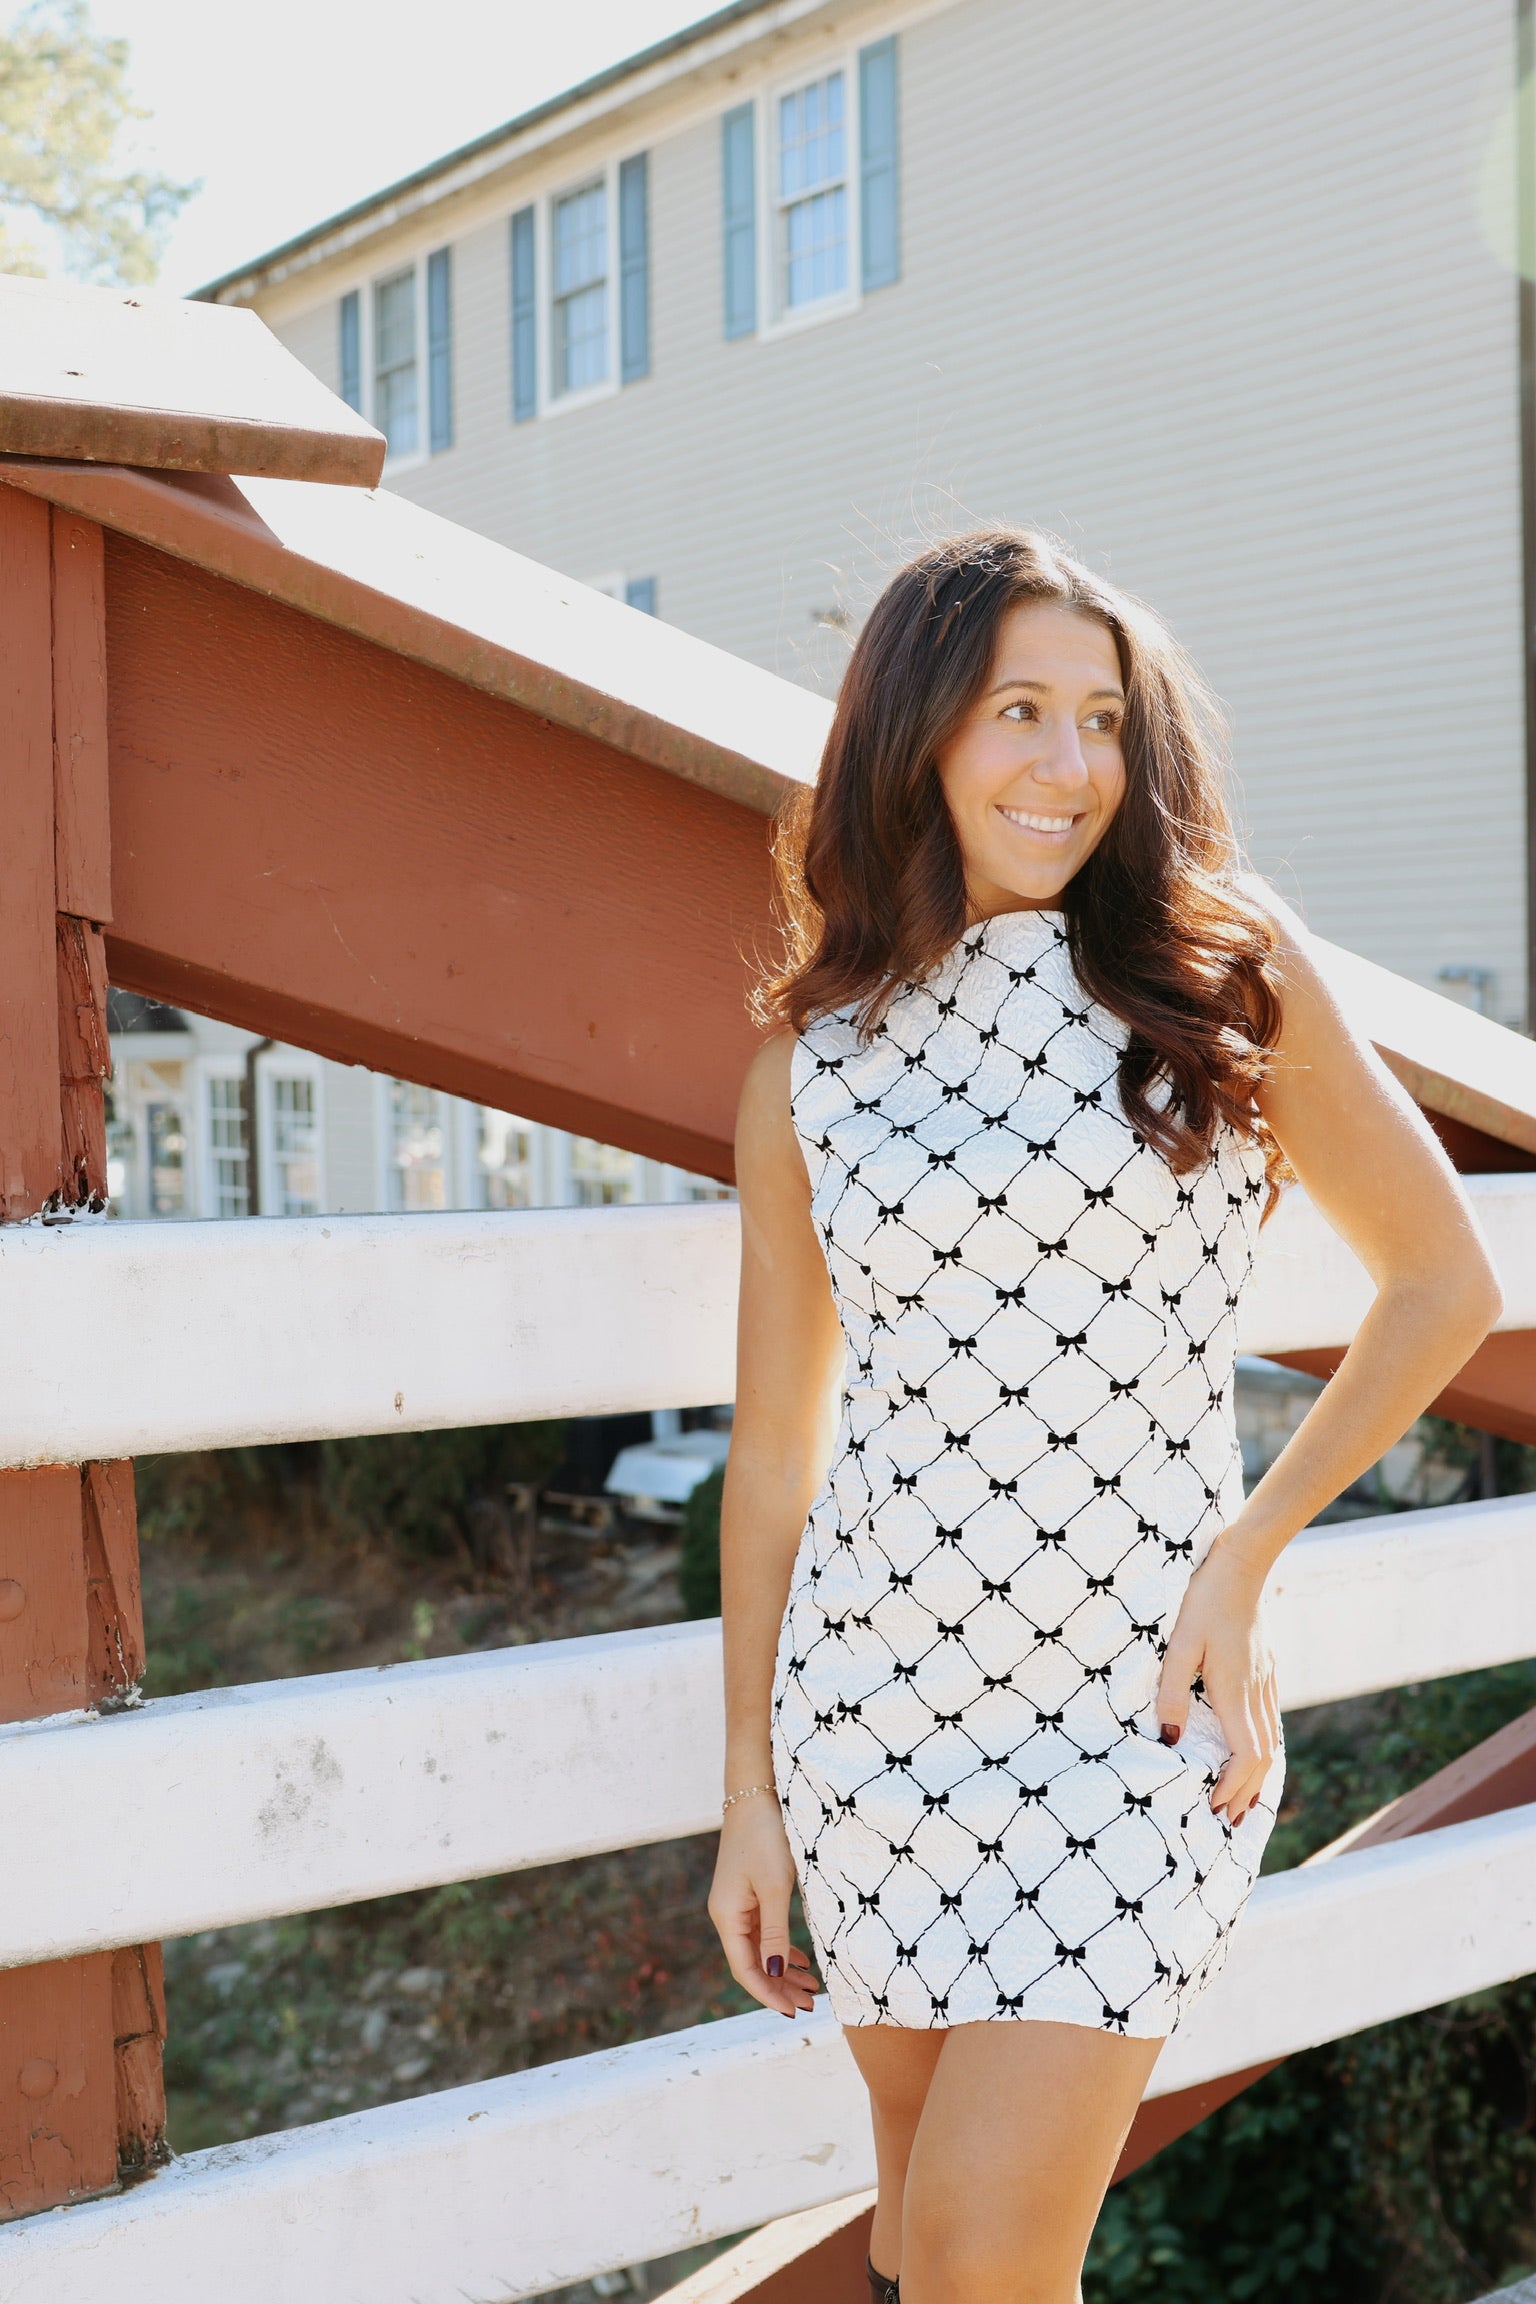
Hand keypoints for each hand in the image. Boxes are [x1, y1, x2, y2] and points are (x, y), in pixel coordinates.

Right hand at [707, 1792, 820, 2016]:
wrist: (755, 1794)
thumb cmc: (766, 1837)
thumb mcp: (776, 1886)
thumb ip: (776, 1931)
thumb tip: (776, 1972)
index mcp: (727, 1916)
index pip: (745, 1970)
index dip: (769, 1995)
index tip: (795, 2012)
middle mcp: (727, 1914)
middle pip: (751, 1964)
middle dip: (779, 1988)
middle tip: (810, 2006)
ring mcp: (737, 1904)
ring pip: (759, 1949)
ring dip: (782, 1971)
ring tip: (811, 1990)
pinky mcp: (748, 1893)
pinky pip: (762, 1932)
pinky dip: (781, 1949)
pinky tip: (800, 1960)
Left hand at [1156, 1535, 1280, 1827]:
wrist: (1241, 1564)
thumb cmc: (1203, 1601)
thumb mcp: (1178, 1645)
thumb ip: (1172, 1692)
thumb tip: (1172, 1739)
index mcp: (1235, 1691)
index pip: (1247, 1757)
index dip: (1235, 1788)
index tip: (1217, 1808)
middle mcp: (1256, 1692)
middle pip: (1263, 1758)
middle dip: (1247, 1793)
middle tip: (1230, 1821)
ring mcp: (1266, 1680)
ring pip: (1271, 1741)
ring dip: (1258, 1776)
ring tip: (1244, 1800)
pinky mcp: (1267, 1669)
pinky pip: (1271, 1720)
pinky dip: (1265, 1749)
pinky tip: (1255, 1752)